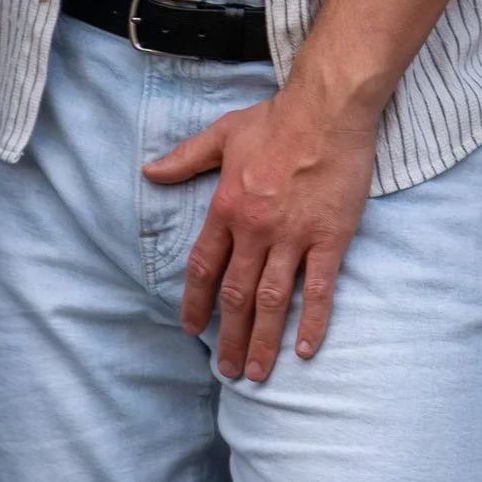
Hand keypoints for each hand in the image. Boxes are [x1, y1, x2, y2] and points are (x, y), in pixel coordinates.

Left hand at [144, 82, 376, 380]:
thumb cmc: (276, 119)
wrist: (328, 108)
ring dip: (262, 341)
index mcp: (227, 207)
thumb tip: (150, 172)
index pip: (204, 267)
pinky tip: (305, 349)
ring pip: (273, 301)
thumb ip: (185, 159)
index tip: (192, 328)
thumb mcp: (222, 135)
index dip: (196, 303)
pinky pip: (319, 289)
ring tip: (256, 373)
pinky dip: (312, 321)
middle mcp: (255, 229)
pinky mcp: (331, 238)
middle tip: (225, 369)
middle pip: (236, 295)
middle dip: (228, 336)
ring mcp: (294, 237)